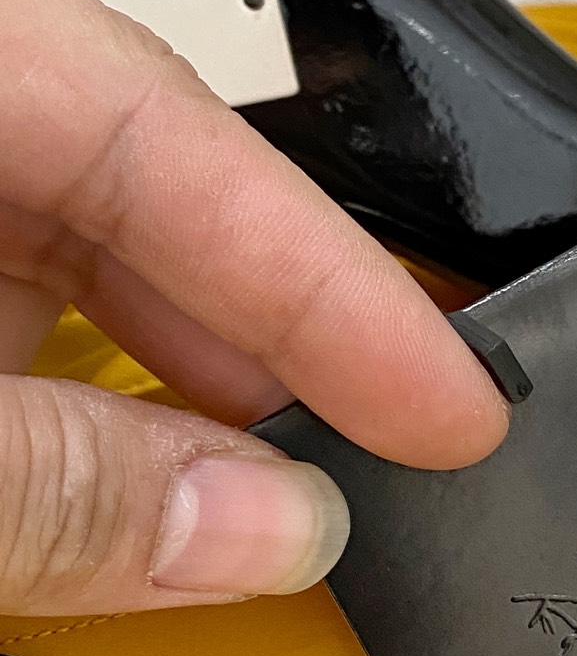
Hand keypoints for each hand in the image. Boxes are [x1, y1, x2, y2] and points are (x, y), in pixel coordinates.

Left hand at [0, 0, 507, 617]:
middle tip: (393, 455)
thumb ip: (66, 484)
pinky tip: (130, 484)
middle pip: (139, 181)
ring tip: (276, 489)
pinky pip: (4, 311)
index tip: (452, 404)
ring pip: (68, 251)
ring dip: (177, 384)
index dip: (334, 277)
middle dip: (272, 335)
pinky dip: (77, 406)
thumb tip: (271, 531)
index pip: (170, 124)